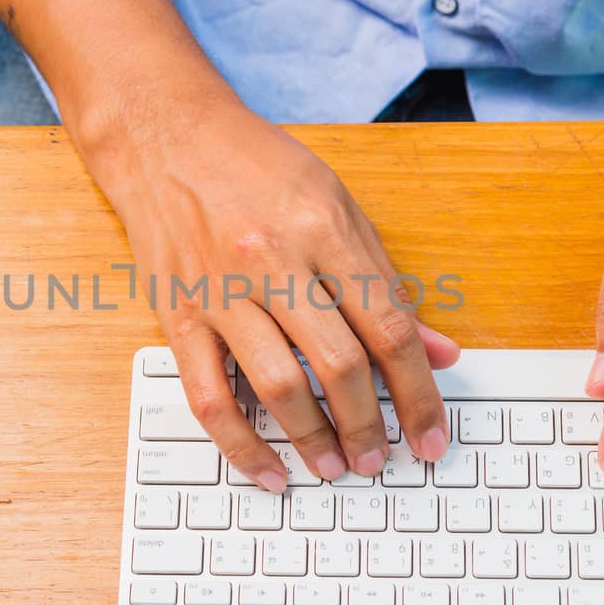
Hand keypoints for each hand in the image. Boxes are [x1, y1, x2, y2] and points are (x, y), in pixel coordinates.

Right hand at [81, 85, 458, 492]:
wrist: (165, 135)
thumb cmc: (256, 167)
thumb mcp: (338, 205)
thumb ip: (386, 281)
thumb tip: (437, 351)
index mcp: (324, 230)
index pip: (389, 328)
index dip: (419, 393)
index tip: (431, 435)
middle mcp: (273, 260)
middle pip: (340, 364)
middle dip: (369, 426)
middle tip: (381, 459)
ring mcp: (221, 291)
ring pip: (279, 387)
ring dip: (315, 440)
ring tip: (336, 468)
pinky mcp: (179, 316)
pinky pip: (209, 396)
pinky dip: (241, 444)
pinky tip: (268, 469)